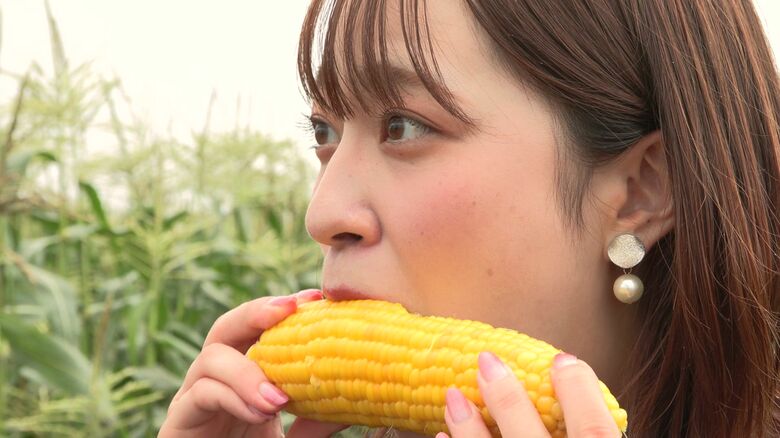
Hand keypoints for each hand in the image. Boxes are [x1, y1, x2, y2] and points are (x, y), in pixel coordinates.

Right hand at [159, 290, 348, 437]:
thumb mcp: (295, 435)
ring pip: (212, 357)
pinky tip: (259, 412)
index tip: (314, 297)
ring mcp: (194, 398)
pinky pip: (201, 394)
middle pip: (227, 327)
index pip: (259, 329)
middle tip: (287, 309)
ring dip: (248, 372)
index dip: (283, 309)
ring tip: (278, 400)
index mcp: (244, 375)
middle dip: (256, 311)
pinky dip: (233, 398)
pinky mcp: (179, 420)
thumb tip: (358, 399)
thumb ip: (317, 419)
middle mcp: (217, 379)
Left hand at [437, 352, 620, 437]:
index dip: (580, 391)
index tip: (564, 359)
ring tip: (452, 395)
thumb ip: (593, 433)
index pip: (594, 431)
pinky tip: (442, 434)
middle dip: (507, 398)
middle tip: (487, 360)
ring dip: (469, 427)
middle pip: (531, 437)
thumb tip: (581, 396)